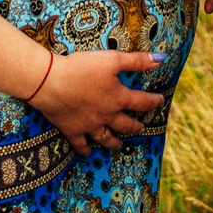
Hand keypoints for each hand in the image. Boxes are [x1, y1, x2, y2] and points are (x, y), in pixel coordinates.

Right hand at [28, 49, 164, 155]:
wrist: (51, 82)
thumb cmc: (82, 68)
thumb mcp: (112, 59)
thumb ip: (137, 61)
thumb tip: (160, 60)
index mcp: (118, 98)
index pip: (141, 102)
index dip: (153, 101)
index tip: (159, 101)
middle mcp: (106, 115)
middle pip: (125, 124)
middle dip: (135, 126)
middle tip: (141, 128)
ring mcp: (89, 125)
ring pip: (106, 138)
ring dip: (114, 142)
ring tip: (120, 145)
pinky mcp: (72, 130)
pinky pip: (80, 144)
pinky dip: (85, 150)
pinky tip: (88, 153)